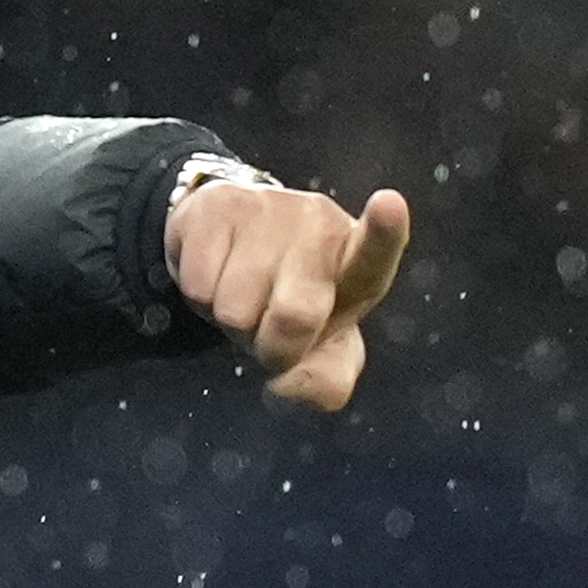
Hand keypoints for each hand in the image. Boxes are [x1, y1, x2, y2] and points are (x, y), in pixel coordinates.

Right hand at [164, 182, 410, 410]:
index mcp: (356, 259)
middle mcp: (318, 223)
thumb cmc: (288, 302)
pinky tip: (217, 274)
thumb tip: (286, 383)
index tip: (389, 205)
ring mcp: (267, 206)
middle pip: (294, 315)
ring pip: (235, 308)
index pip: (376, 250)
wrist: (230, 248)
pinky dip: (201, 299)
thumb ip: (325, 383)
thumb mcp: (320, 350)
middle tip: (270, 331)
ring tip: (243, 296)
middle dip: (273, 347)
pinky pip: (198, 286)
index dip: (384, 231)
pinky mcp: (217, 204)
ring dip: (233, 320)